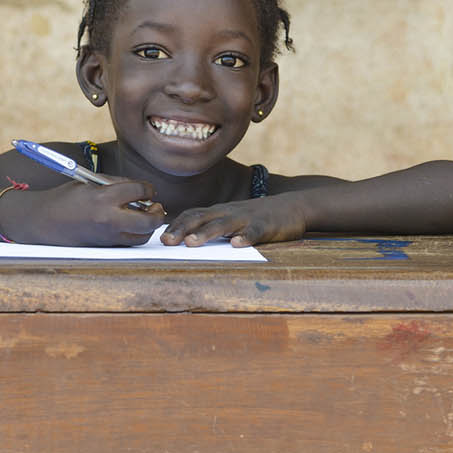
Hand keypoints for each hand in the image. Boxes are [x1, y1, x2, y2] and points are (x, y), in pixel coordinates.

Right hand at [6, 180, 165, 246]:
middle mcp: (109, 219)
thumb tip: (140, 189)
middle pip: (149, 220)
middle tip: (155, 206)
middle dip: (157, 212)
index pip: (140, 190)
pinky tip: (131, 225)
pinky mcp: (105, 247)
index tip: (147, 189)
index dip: (148, 188)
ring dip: (149, 226)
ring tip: (145, 216)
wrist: (43, 222)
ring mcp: (108, 236)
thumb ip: (115, 184)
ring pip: (143, 236)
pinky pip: (130, 242)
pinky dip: (136, 234)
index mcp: (103, 198)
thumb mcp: (89, 184)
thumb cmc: (64, 199)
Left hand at [161, 194, 306, 246]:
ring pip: (224, 225)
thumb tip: (183, 241)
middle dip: (182, 229)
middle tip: (166, 242)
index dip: (175, 226)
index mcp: (218, 211)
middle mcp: (228, 212)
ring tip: (192, 243)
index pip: (191, 215)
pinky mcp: (266, 226)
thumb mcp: (231, 219)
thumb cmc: (255, 217)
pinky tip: (237, 245)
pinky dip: (245, 238)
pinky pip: (254, 232)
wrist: (293, 206)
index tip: (159, 239)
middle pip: (202, 218)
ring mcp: (247, 218)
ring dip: (206, 233)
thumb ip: (210, 227)